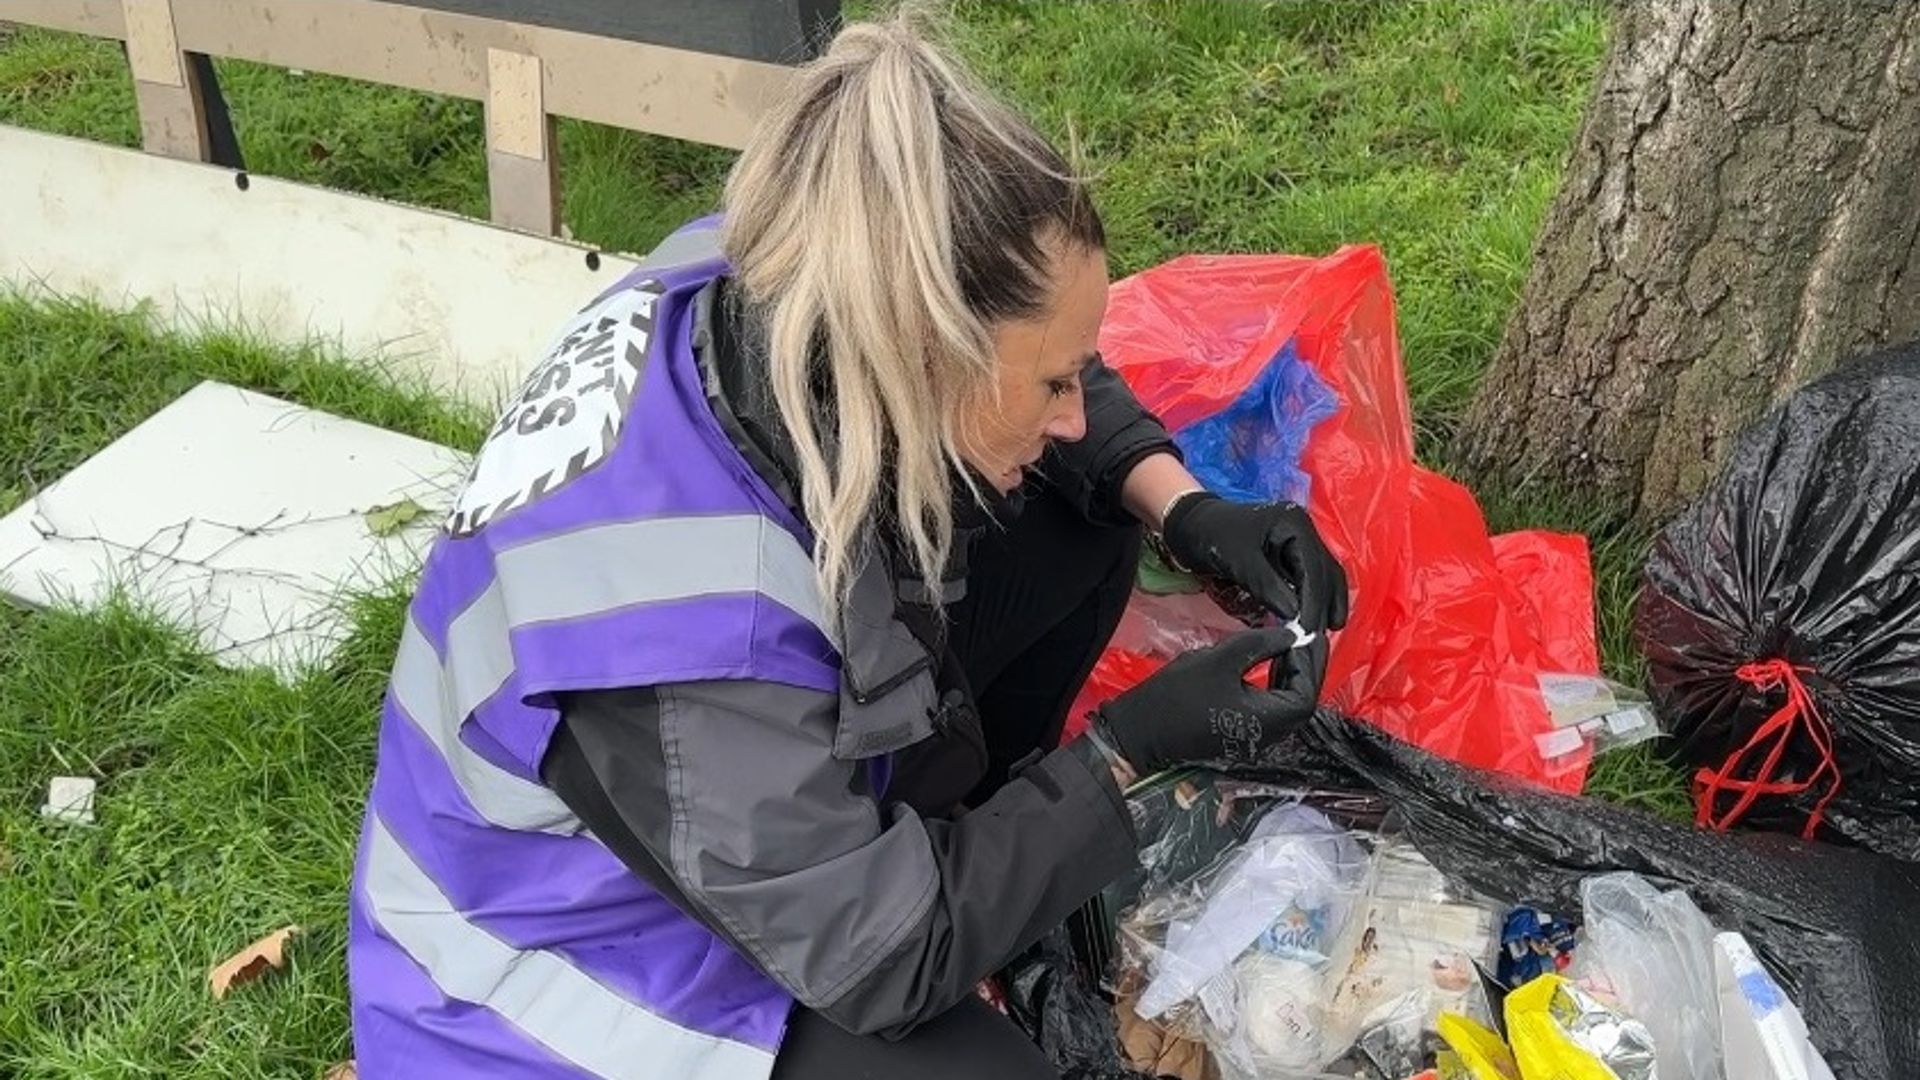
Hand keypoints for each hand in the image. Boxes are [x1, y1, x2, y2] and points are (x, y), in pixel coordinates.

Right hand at [1092, 625, 1325, 775]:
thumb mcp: (1220, 659)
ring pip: (1286, 705)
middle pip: (1300, 701)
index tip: (1303, 633)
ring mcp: (1254, 738)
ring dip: (1290, 675)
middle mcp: (1268, 734)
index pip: (1306, 692)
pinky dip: (1274, 685)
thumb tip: (1291, 635)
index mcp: (1268, 720)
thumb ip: (1260, 644)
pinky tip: (1267, 663)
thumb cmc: (1178, 694)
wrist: (1140, 729)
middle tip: (1301, 636)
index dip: (1309, 662)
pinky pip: (1269, 708)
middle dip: (1304, 667)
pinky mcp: (1242, 734)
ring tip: (1285, 644)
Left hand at [1161, 494, 1349, 632]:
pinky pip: (1308, 581)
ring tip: (1321, 636)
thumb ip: (1266, 585)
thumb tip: (1295, 614)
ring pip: (1323, 578)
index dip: (1315, 602)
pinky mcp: (1290, 558)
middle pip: (1326, 573)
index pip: (1314, 568)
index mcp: (1295, 524)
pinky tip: (1312, 622)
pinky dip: (1312, 601)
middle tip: (1318, 639)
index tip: (1309, 631)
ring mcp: (1299, 544)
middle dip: (1325, 606)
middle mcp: (1304, 532)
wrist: (1193, 525)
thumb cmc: (1212, 536)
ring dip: (1325, 606)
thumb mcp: (1238, 560)